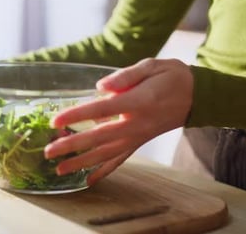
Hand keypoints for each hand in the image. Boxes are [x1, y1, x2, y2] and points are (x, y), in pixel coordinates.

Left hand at [45, 58, 193, 184]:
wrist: (196, 96)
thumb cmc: (172, 77)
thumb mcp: (153, 66)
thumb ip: (126, 75)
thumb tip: (101, 85)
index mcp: (137, 101)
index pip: (101, 109)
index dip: (77, 115)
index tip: (55, 120)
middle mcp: (136, 123)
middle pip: (99, 137)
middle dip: (72, 146)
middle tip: (48, 152)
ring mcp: (138, 136)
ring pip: (107, 153)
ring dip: (82, 162)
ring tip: (60, 169)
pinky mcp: (140, 142)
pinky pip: (121, 159)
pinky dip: (105, 171)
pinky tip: (89, 180)